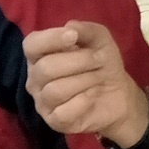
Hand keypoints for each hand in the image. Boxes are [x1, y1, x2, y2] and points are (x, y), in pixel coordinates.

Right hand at [23, 20, 148, 145]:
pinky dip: (82, 102)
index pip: (30, 45)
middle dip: (78, 61)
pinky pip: (63, 112)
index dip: (50, 39)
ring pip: (54, 90)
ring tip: (98, 78)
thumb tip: (70, 27)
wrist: (118, 94)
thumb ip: (87, 30)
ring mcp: (42, 102)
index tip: (74, 37)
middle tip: (98, 60)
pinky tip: (91, 97)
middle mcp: (35, 79)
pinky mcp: (54, 121)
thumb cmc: (101, 64)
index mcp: (39, 56)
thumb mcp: (100, 40)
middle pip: (45, 68)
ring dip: (84, 81)